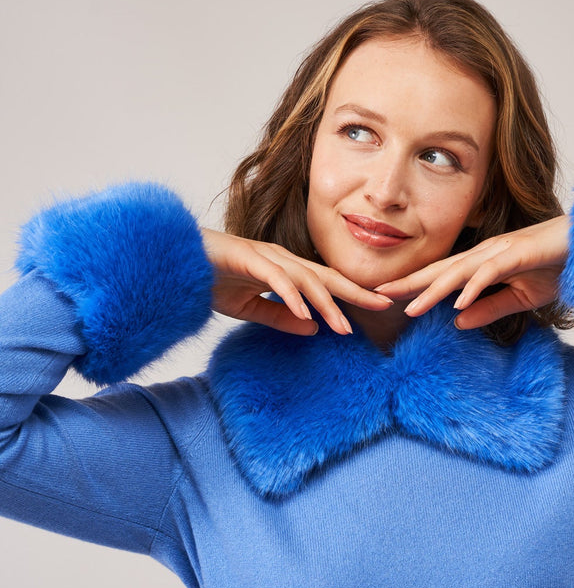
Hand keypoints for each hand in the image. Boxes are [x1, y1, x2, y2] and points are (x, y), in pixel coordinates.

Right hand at [201, 229, 392, 335]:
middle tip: (384, 305)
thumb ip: (280, 317)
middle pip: (325, 276)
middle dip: (355, 291)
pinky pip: (275, 279)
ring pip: (305, 280)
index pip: (325, 283)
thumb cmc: (210, 280)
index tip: (379, 306)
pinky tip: (305, 314)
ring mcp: (265, 256)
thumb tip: (313, 331)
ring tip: (343, 326)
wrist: (175, 261)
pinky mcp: (247, 258)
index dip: (352, 294)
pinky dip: (292, 297)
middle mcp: (280, 259)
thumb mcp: (248, 307)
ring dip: (326, 303)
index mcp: (284, 269)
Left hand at [375, 215, 569, 329]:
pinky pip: (491, 272)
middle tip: (376, 294)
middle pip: (440, 270)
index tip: (387, 297)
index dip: (414, 286)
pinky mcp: (518, 254)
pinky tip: (456, 304)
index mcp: (483, 262)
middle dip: (408, 283)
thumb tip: (457, 321)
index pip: (442, 276)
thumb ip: (490, 308)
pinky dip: (473, 288)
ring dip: (432, 290)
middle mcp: (485, 253)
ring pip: (459, 272)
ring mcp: (501, 251)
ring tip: (408, 307)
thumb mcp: (521, 297)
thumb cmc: (556, 265)